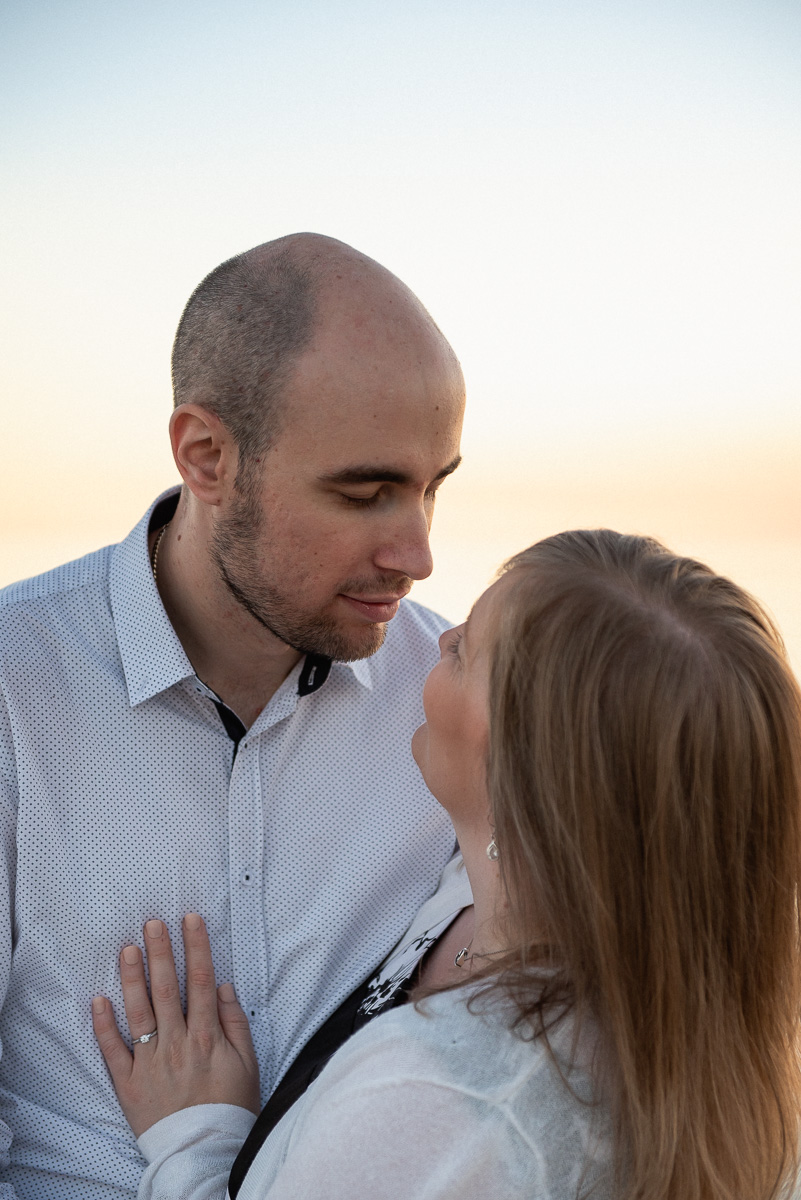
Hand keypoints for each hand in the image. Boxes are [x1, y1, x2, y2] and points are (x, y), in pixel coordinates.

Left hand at [92, 913, 260, 1136]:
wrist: (205, 1153)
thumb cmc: (231, 1107)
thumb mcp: (247, 1063)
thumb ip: (235, 1022)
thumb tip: (223, 986)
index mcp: (207, 1036)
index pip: (200, 981)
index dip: (196, 947)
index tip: (190, 920)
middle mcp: (178, 1044)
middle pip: (167, 989)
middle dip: (161, 952)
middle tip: (153, 923)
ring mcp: (151, 1063)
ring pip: (140, 1012)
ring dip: (133, 978)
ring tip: (128, 949)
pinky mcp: (130, 1084)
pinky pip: (114, 1051)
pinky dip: (105, 1025)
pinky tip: (100, 999)